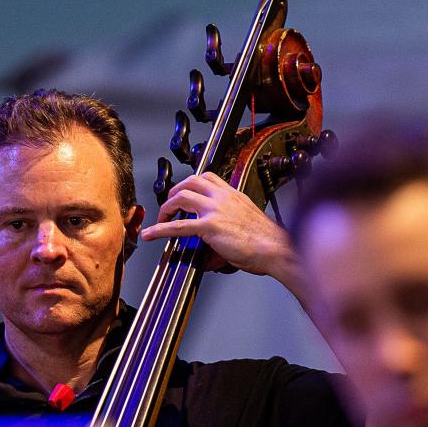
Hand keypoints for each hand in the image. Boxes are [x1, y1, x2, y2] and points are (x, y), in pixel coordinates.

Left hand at [142, 173, 306, 297]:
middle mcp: (223, 197)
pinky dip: (160, 229)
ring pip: (181, 197)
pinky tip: (151, 235)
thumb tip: (215, 248)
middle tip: (170, 205)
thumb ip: (229, 227)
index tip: (185, 192)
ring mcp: (215, 210)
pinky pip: (179, 226)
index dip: (191, 183)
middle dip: (175, 192)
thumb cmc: (267, 241)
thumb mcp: (247, 224)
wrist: (276, 248)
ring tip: (162, 218)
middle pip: (190, 182)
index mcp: (233, 195)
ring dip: (167, 207)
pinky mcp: (210, 227)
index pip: (208, 177)